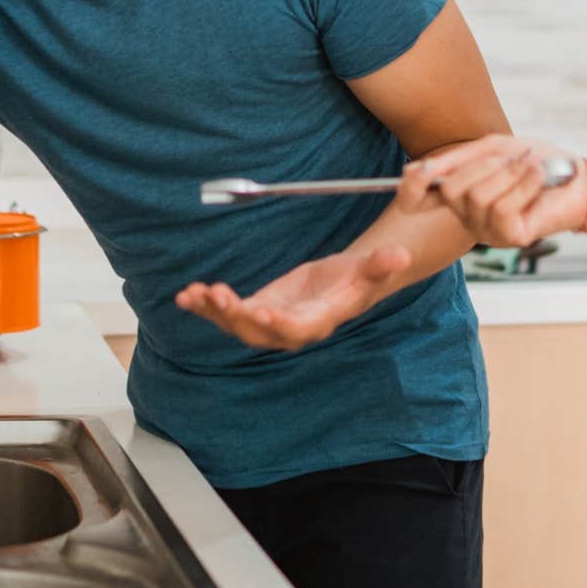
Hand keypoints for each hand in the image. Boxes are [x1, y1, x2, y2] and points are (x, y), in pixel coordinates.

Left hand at [174, 245, 412, 349]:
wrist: (342, 283)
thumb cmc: (358, 277)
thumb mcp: (370, 270)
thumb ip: (381, 266)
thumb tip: (399, 256)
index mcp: (317, 321)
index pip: (296, 328)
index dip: (278, 323)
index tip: (261, 311)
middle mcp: (288, 329)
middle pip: (258, 331)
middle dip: (236, 316)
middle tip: (219, 296)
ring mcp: (268, 323)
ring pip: (236, 324)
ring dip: (214, 310)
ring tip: (195, 294)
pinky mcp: (253, 311)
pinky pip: (225, 313)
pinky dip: (205, 305)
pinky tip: (187, 295)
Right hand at [395, 134, 586, 247]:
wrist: (576, 179)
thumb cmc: (536, 162)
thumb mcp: (493, 150)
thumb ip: (457, 160)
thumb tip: (418, 170)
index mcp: (459, 194)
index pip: (418, 198)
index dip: (411, 188)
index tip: (415, 173)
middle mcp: (467, 216)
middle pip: (452, 189)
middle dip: (485, 165)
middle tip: (513, 158)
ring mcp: (487, 231)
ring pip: (479, 197)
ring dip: (511, 174)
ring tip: (531, 168)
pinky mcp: (509, 238)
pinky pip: (502, 209)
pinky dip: (524, 186)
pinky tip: (538, 179)